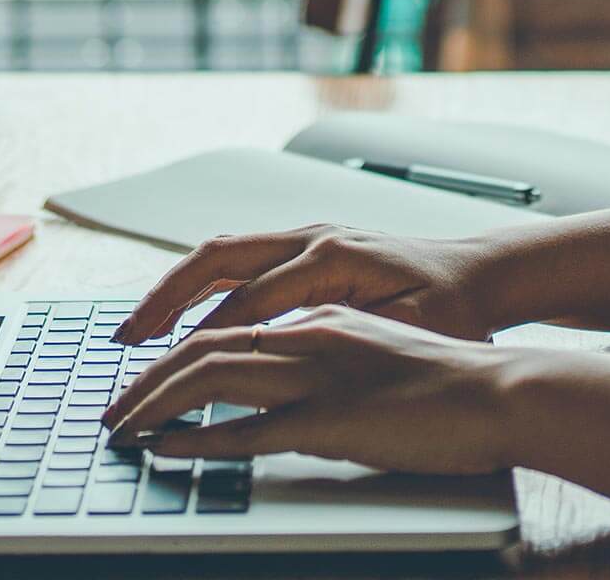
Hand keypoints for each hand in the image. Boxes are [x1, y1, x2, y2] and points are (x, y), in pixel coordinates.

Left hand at [101, 304, 525, 474]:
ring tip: (120, 427)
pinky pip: (245, 430)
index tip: (144, 372)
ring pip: (211, 377)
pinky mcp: (331, 421)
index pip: (230, 323)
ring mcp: (319, 377)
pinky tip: (163, 447)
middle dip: (147, 376)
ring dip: (154, 402)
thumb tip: (294, 390)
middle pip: (204, 344)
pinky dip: (195, 438)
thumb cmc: (456, 383)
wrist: (507, 393)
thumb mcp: (383, 358)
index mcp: (324, 317)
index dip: (177, 346)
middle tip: (112, 406)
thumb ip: (336, 363)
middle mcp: (311, 335)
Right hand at [111, 224, 506, 343]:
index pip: (248, 301)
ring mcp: (308, 235)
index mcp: (333, 258)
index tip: (169, 375)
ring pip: (221, 253)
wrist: (483, 275)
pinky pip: (240, 258)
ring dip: (174, 288)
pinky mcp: (308, 245)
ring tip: (136, 329)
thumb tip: (289, 365)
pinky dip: (202, 284)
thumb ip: (348, 346)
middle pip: (216, 259)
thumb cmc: (456, 311)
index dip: (204, 340)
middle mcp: (312, 236)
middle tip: (125, 340)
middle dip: (164, 300)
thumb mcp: (409, 335)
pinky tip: (180, 316)